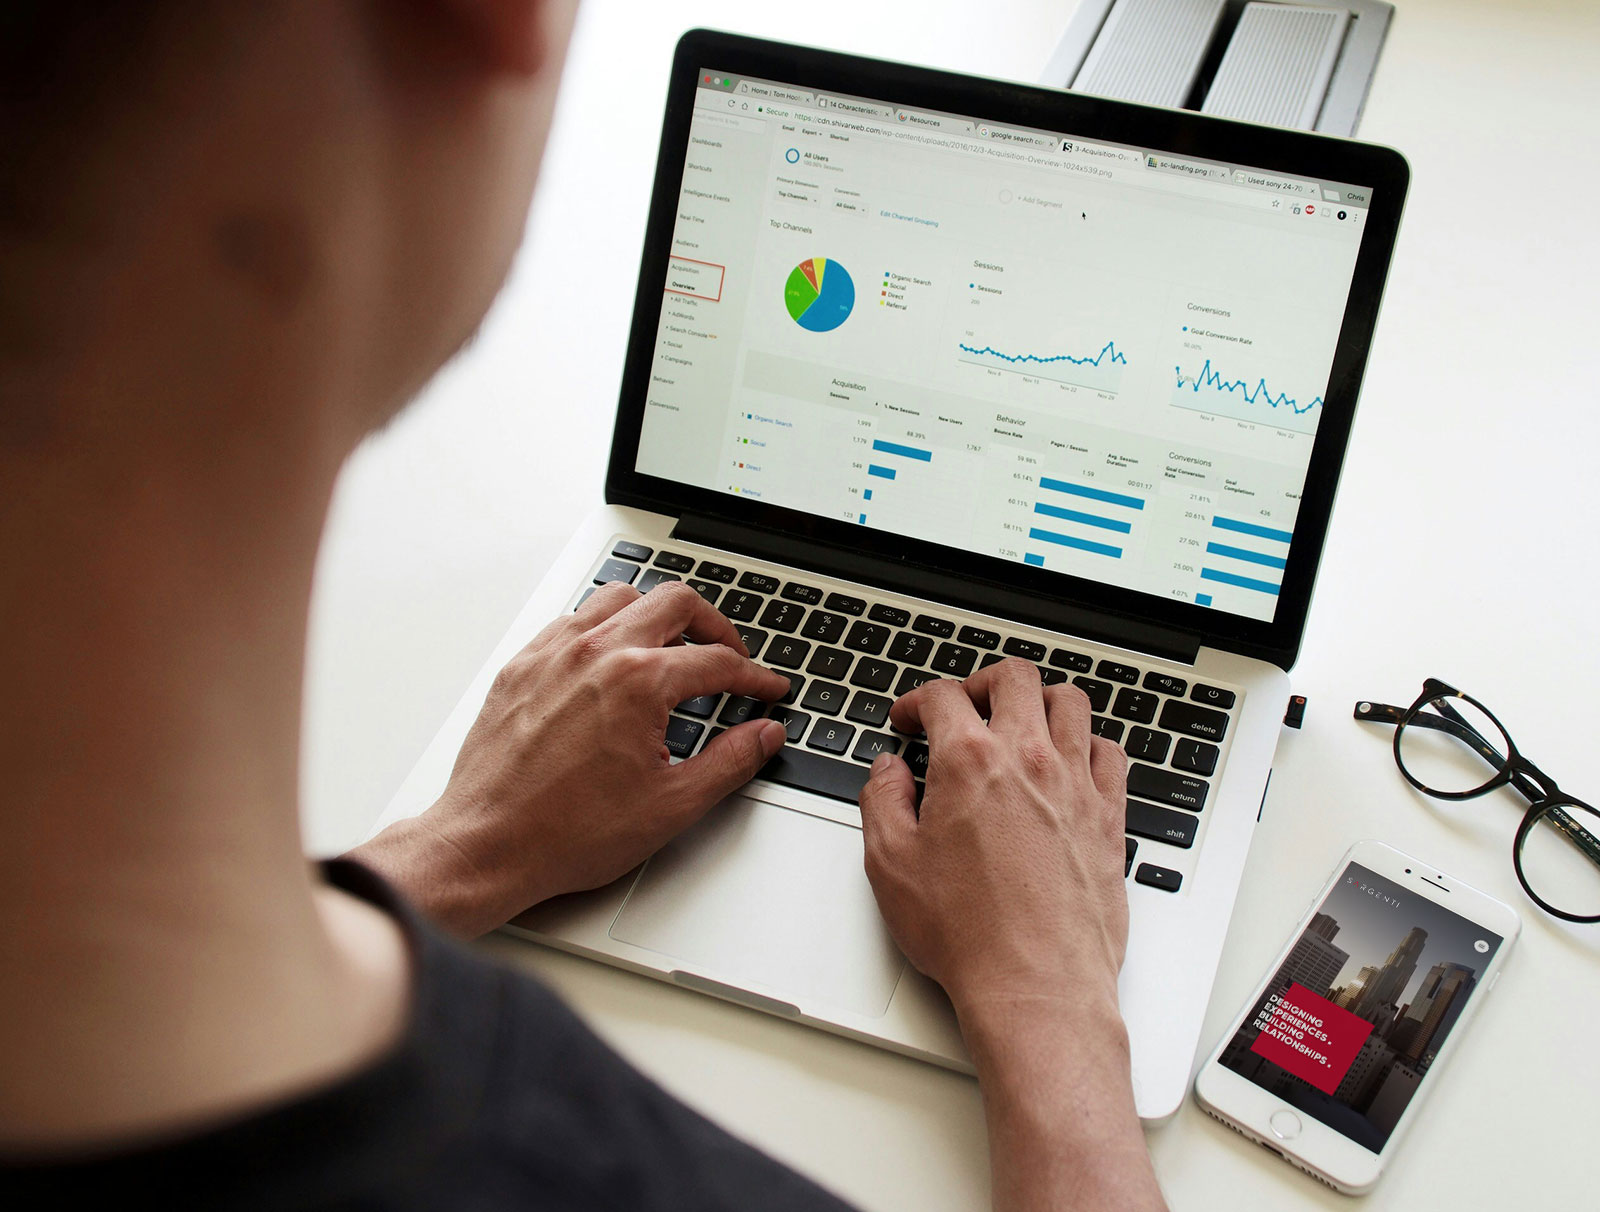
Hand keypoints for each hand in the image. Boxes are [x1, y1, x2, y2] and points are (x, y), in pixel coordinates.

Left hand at [350, 580, 790, 935]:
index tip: (766, 689)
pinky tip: (609, 659)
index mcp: (639, 683)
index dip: (754, 677)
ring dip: (655, 614)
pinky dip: (602, 628)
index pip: (717, 661)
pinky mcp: (521, 666)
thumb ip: (730, 762)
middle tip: (730, 654)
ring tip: (672, 646)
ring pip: (619, 598)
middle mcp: (596, 653)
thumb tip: (764, 735)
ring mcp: (553, 654)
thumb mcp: (670, 806)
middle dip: (715, 626)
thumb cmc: (566, 832)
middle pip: (675, 602)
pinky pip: (571, 620)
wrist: (488, 845)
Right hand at [858, 658, 1128, 1018]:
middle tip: (965, 705)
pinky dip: (1088, 744)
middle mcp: (1029, 760)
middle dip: (981, 682)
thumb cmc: (967, 934)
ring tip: (1021, 721)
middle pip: (1014, 678)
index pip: (943, 697)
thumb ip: (882, 801)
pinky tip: (1071, 761)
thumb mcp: (891, 865)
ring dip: (1040, 700)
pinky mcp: (1109, 817)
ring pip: (1070, 702)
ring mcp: (1076, 785)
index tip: (909, 720)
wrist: (1036, 985)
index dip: (916, 701)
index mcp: (970, 763)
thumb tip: (888, 772)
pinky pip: (1110, 752)